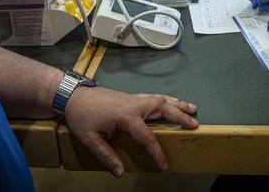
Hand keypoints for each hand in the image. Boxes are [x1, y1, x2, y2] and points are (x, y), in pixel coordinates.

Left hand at [64, 87, 197, 176]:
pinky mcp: (130, 97)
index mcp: (126, 116)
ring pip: (160, 99)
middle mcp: (134, 104)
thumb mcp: (90, 139)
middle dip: (180, 117)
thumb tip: (120, 172)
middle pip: (163, 109)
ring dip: (177, 104)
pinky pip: (153, 97)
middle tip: (195, 125)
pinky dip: (166, 100)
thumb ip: (106, 156)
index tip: (164, 165)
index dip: (157, 152)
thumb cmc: (81, 117)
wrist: (73, 95)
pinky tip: (172, 101)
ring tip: (193, 108)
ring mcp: (133, 98)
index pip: (147, 137)